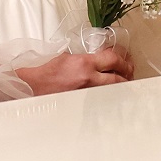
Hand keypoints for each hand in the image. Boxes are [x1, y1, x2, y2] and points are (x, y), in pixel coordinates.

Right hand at [16, 47, 134, 94]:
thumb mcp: (67, 56)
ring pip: (112, 91)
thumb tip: (99, 59)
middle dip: (127, 74)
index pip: (112, 60)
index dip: (123, 59)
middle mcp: (88, 80)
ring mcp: (86, 94)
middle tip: (130, 71)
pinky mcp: (82, 104)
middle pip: (118, 78)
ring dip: (120, 86)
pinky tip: (112, 94)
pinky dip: (108, 96)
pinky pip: (101, 99)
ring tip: (125, 82)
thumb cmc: (45, 70)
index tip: (125, 58)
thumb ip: (85, 57)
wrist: (31, 86)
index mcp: (84, 64)